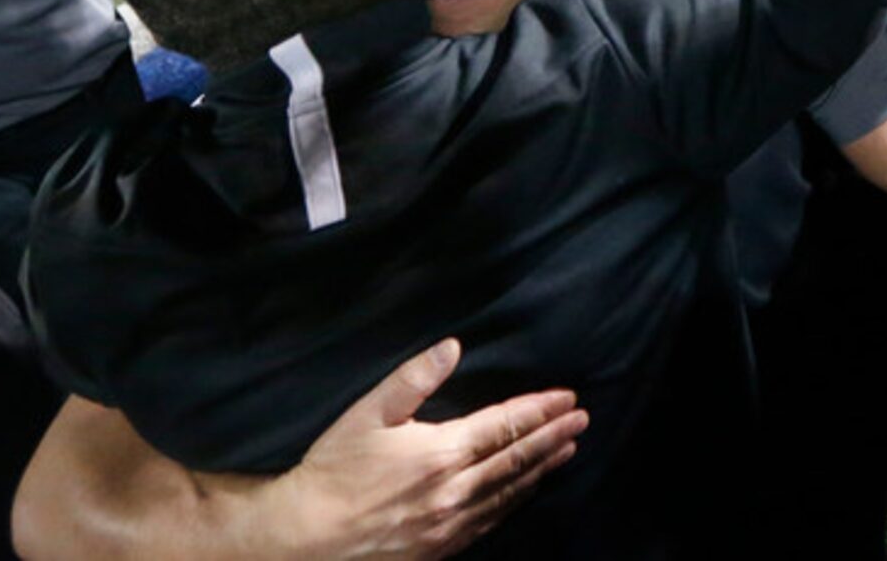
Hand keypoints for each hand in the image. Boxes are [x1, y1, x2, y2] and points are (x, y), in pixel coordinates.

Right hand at [270, 338, 583, 559]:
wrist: (304, 541)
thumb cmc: (333, 471)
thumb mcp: (369, 414)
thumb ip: (414, 378)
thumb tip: (453, 346)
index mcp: (442, 453)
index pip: (506, 426)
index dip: (541, 411)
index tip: (568, 399)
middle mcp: (455, 491)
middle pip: (517, 459)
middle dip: (553, 437)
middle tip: (583, 421)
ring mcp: (450, 525)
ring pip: (508, 493)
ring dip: (541, 469)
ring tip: (567, 451)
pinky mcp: (439, 550)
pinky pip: (488, 523)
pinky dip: (513, 503)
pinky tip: (524, 493)